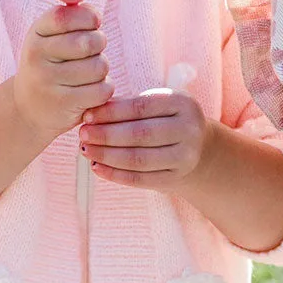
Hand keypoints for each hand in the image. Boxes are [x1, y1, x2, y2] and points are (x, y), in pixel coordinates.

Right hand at [14, 6, 111, 140]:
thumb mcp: (51, 36)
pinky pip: (102, 90)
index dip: (89, 18)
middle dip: (99, 45)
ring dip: (101, 71)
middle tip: (89, 53)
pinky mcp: (62, 104)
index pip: (66, 16)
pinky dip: (103, 90)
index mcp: (36, 34)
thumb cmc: (50, 64)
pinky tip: (88, 92)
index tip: (92, 25)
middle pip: (90, 42)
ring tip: (85, 75)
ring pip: (99, 67)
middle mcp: (36, 56)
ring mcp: (47, 81)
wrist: (26, 108)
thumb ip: (73, 19)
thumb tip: (94, 15)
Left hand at [79, 90, 209, 191]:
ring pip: (138, 159)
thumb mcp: (159, 105)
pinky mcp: (175, 178)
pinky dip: (115, 174)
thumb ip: (129, 105)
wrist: (200, 148)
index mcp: (183, 103)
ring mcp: (184, 156)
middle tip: (83, 134)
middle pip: (140, 134)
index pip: (141, 107)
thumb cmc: (169, 120)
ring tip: (86, 150)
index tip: (87, 116)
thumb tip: (92, 112)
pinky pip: (140, 179)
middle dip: (106, 135)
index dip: (111, 113)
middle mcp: (188, 129)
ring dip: (106, 155)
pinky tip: (97, 167)